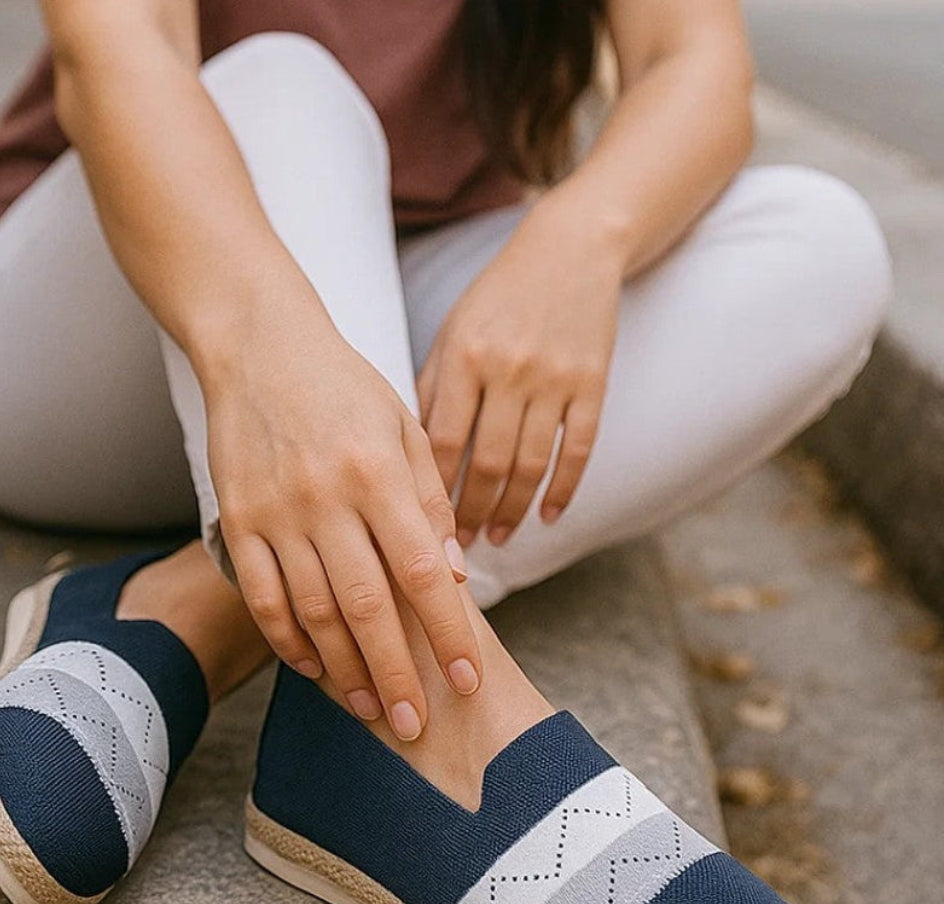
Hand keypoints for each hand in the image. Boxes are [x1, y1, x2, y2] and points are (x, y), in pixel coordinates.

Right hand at [206, 302, 480, 740]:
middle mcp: (327, 498)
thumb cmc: (344, 387)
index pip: (422, 572)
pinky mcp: (237, 519)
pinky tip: (311, 668)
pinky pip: (262, 594)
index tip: (466, 679)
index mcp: (378, 474)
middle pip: (368, 606)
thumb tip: (454, 576)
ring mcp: (276, 512)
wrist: (259, 346)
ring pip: (313, 611)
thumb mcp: (403, 427)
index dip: (447, 632)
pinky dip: (286, 638)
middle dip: (396, 673)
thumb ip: (429, 501)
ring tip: (371, 708)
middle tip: (414, 726)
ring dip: (344, 669)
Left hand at [418, 193, 624, 545]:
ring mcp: (554, 379)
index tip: (425, 524)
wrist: (571, 249)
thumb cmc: (498, 296)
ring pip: (531, 464)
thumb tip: (416, 457)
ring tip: (498, 539)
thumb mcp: (454, 331)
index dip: (435, 491)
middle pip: (487, 463)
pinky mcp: (592, 383)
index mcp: (465, 358)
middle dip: (472, 513)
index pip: (445, 443)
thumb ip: (434, 388)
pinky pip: (578, 449)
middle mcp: (508, 371)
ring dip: (513, 510)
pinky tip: (548, 517)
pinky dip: (563, 489)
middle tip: (460, 549)